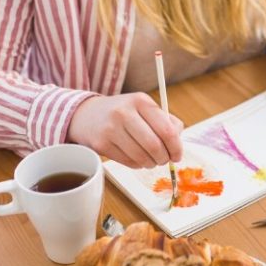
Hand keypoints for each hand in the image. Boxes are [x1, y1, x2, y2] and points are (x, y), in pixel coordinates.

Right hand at [66, 93, 183, 168]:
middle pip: (154, 145)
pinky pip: (128, 162)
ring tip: (151, 160)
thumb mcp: (144, 108)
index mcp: (140, 101)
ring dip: (151, 163)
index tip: (177, 155)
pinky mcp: (101, 144)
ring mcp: (111, 129)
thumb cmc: (123, 113)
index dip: (176, 147)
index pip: (166, 129)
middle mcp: (124, 113)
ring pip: (142, 157)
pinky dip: (138, 165)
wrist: (87, 115)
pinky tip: (138, 159)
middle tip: (165, 160)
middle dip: (164, 158)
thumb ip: (166, 122)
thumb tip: (178, 142)